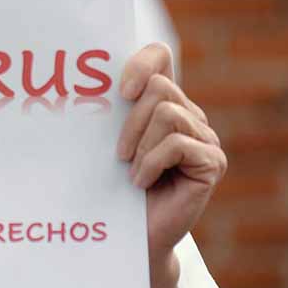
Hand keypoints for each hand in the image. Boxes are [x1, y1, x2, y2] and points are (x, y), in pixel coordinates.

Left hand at [117, 43, 226, 287]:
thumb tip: (75, 77)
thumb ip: (109, 108)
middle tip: (118, 153)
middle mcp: (189, 113)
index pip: (159, 55)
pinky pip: (177, 144)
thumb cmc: (113, 183)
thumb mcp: (106, 138)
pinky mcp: (212, 162)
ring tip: (131, 169)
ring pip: (167, 112)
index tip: (121, 90)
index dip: (141, 63)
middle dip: (130, 120)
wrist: (130, 233)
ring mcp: (205, 137)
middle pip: (159, 87)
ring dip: (140, 144)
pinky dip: (152, 163)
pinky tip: (142, 181)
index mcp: (163, 100)